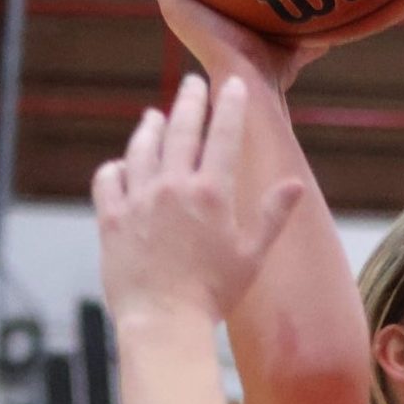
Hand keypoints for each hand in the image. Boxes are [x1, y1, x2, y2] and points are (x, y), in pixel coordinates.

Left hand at [93, 76, 304, 325]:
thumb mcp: (252, 255)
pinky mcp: (111, 218)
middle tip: (192, 82)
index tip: (232, 83)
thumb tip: (295, 184)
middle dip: (189, 101)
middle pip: (180, 130)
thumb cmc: (215, 293)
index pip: (223, 135)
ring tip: (154, 115)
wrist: (163, 321)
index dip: (229, 106)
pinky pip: (108, 180)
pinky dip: (115, 167)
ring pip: (141, 149)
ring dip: (150, 128)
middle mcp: (172, 186)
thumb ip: (272, 215)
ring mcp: (137, 200)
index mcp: (211, 193)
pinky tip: (121, 165)